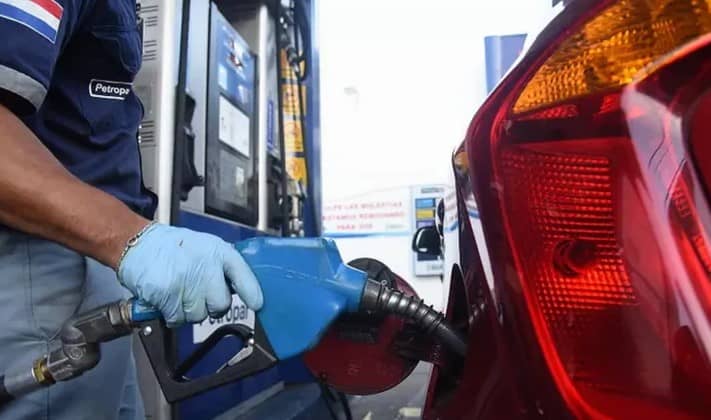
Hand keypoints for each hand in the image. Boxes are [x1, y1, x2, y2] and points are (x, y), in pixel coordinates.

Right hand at [117, 223, 262, 326]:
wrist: (137, 241)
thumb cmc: (172, 246)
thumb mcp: (205, 246)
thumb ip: (222, 265)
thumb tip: (241, 287)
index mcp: (219, 252)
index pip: (243, 275)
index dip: (252, 293)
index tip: (258, 304)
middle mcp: (206, 266)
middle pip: (221, 305)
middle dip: (210, 306)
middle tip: (197, 295)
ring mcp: (187, 281)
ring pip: (198, 316)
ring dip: (188, 311)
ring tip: (179, 292)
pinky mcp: (168, 294)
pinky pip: (177, 319)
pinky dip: (171, 315)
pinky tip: (167, 299)